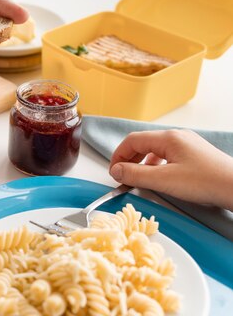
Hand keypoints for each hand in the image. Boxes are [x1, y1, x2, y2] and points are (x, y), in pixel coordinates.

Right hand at [109, 129, 232, 209]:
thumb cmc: (206, 182)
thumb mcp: (164, 180)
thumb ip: (136, 175)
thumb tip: (116, 171)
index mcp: (168, 137)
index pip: (132, 140)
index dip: (118, 156)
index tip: (114, 173)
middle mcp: (177, 137)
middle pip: (143, 143)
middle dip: (129, 160)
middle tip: (123, 177)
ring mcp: (187, 145)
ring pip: (155, 150)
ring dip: (142, 164)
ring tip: (139, 179)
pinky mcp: (195, 156)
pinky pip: (168, 156)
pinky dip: (156, 166)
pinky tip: (160, 178)